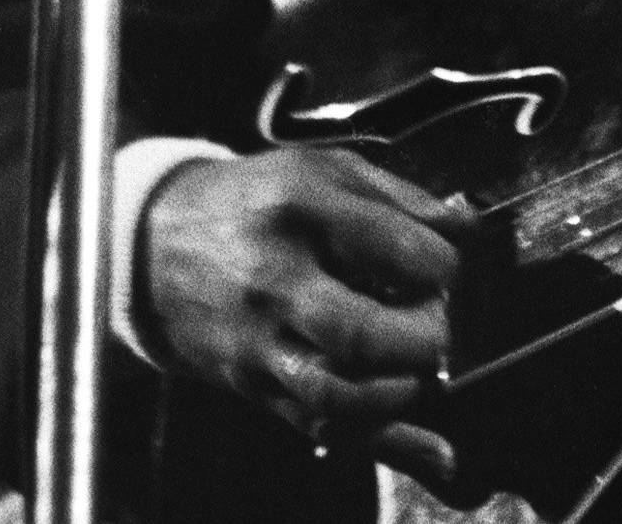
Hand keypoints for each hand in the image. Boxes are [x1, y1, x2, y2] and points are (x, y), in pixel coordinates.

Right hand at [142, 147, 476, 485]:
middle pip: (361, 331)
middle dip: (425, 336)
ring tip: (419, 368)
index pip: (397, 248)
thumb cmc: (255, 202)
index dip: (443, 264)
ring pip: (337, 394)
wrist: (154, 244)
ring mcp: (260, 341)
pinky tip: (437, 450)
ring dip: (401, 392)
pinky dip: (388, 442)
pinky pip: (324, 427)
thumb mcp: (322, 171)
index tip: (446, 268)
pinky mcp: (256, 384)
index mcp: (301, 212)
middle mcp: (275, 281)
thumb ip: (398, 197)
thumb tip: (466, 224)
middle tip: (438, 324)